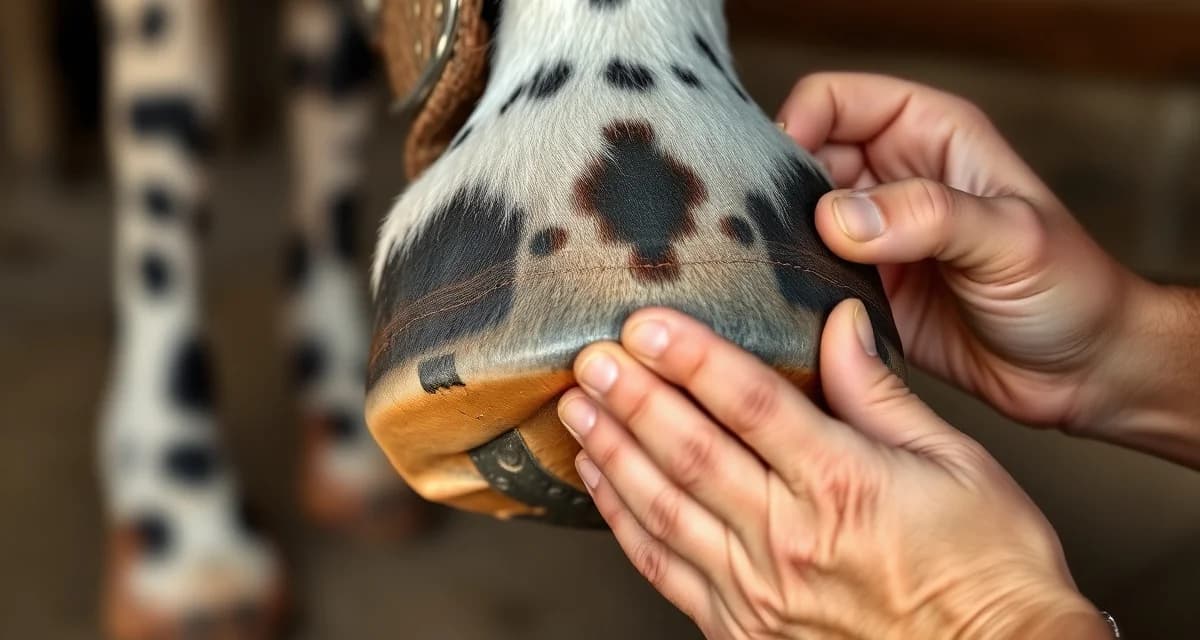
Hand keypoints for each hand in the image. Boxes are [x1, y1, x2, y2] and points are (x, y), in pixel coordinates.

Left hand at [557, 306, 1109, 638]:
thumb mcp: (958, 463)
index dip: (690, 357)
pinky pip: (666, 571)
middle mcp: (790, 538)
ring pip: (663, 510)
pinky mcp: (746, 630)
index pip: (749, 403)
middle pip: (690, 452)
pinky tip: (602, 485)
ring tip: (577, 410)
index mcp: (843, 484)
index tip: (644, 322)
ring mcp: (761, 591)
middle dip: (631, 399)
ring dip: (613, 454)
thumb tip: (841, 323)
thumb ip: (880, 393)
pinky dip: (625, 524)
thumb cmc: (991, 568)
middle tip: (589, 359)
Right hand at [777, 73, 1199, 460]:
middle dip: (771, 193)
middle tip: (756, 236)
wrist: (1081, 373)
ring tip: (764, 275)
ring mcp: (871, 237)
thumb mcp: (1010, 239)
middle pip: (798, 162)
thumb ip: (928, 216)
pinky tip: (782, 308)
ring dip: (775, 245)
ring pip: (792, 222)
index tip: (777, 180)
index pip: (833, 101)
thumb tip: (837, 217)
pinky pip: (803, 278)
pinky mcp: (861, 291)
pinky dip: (787, 290)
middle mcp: (890, 178)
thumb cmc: (1069, 289)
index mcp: (927, 135)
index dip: (797, 127)